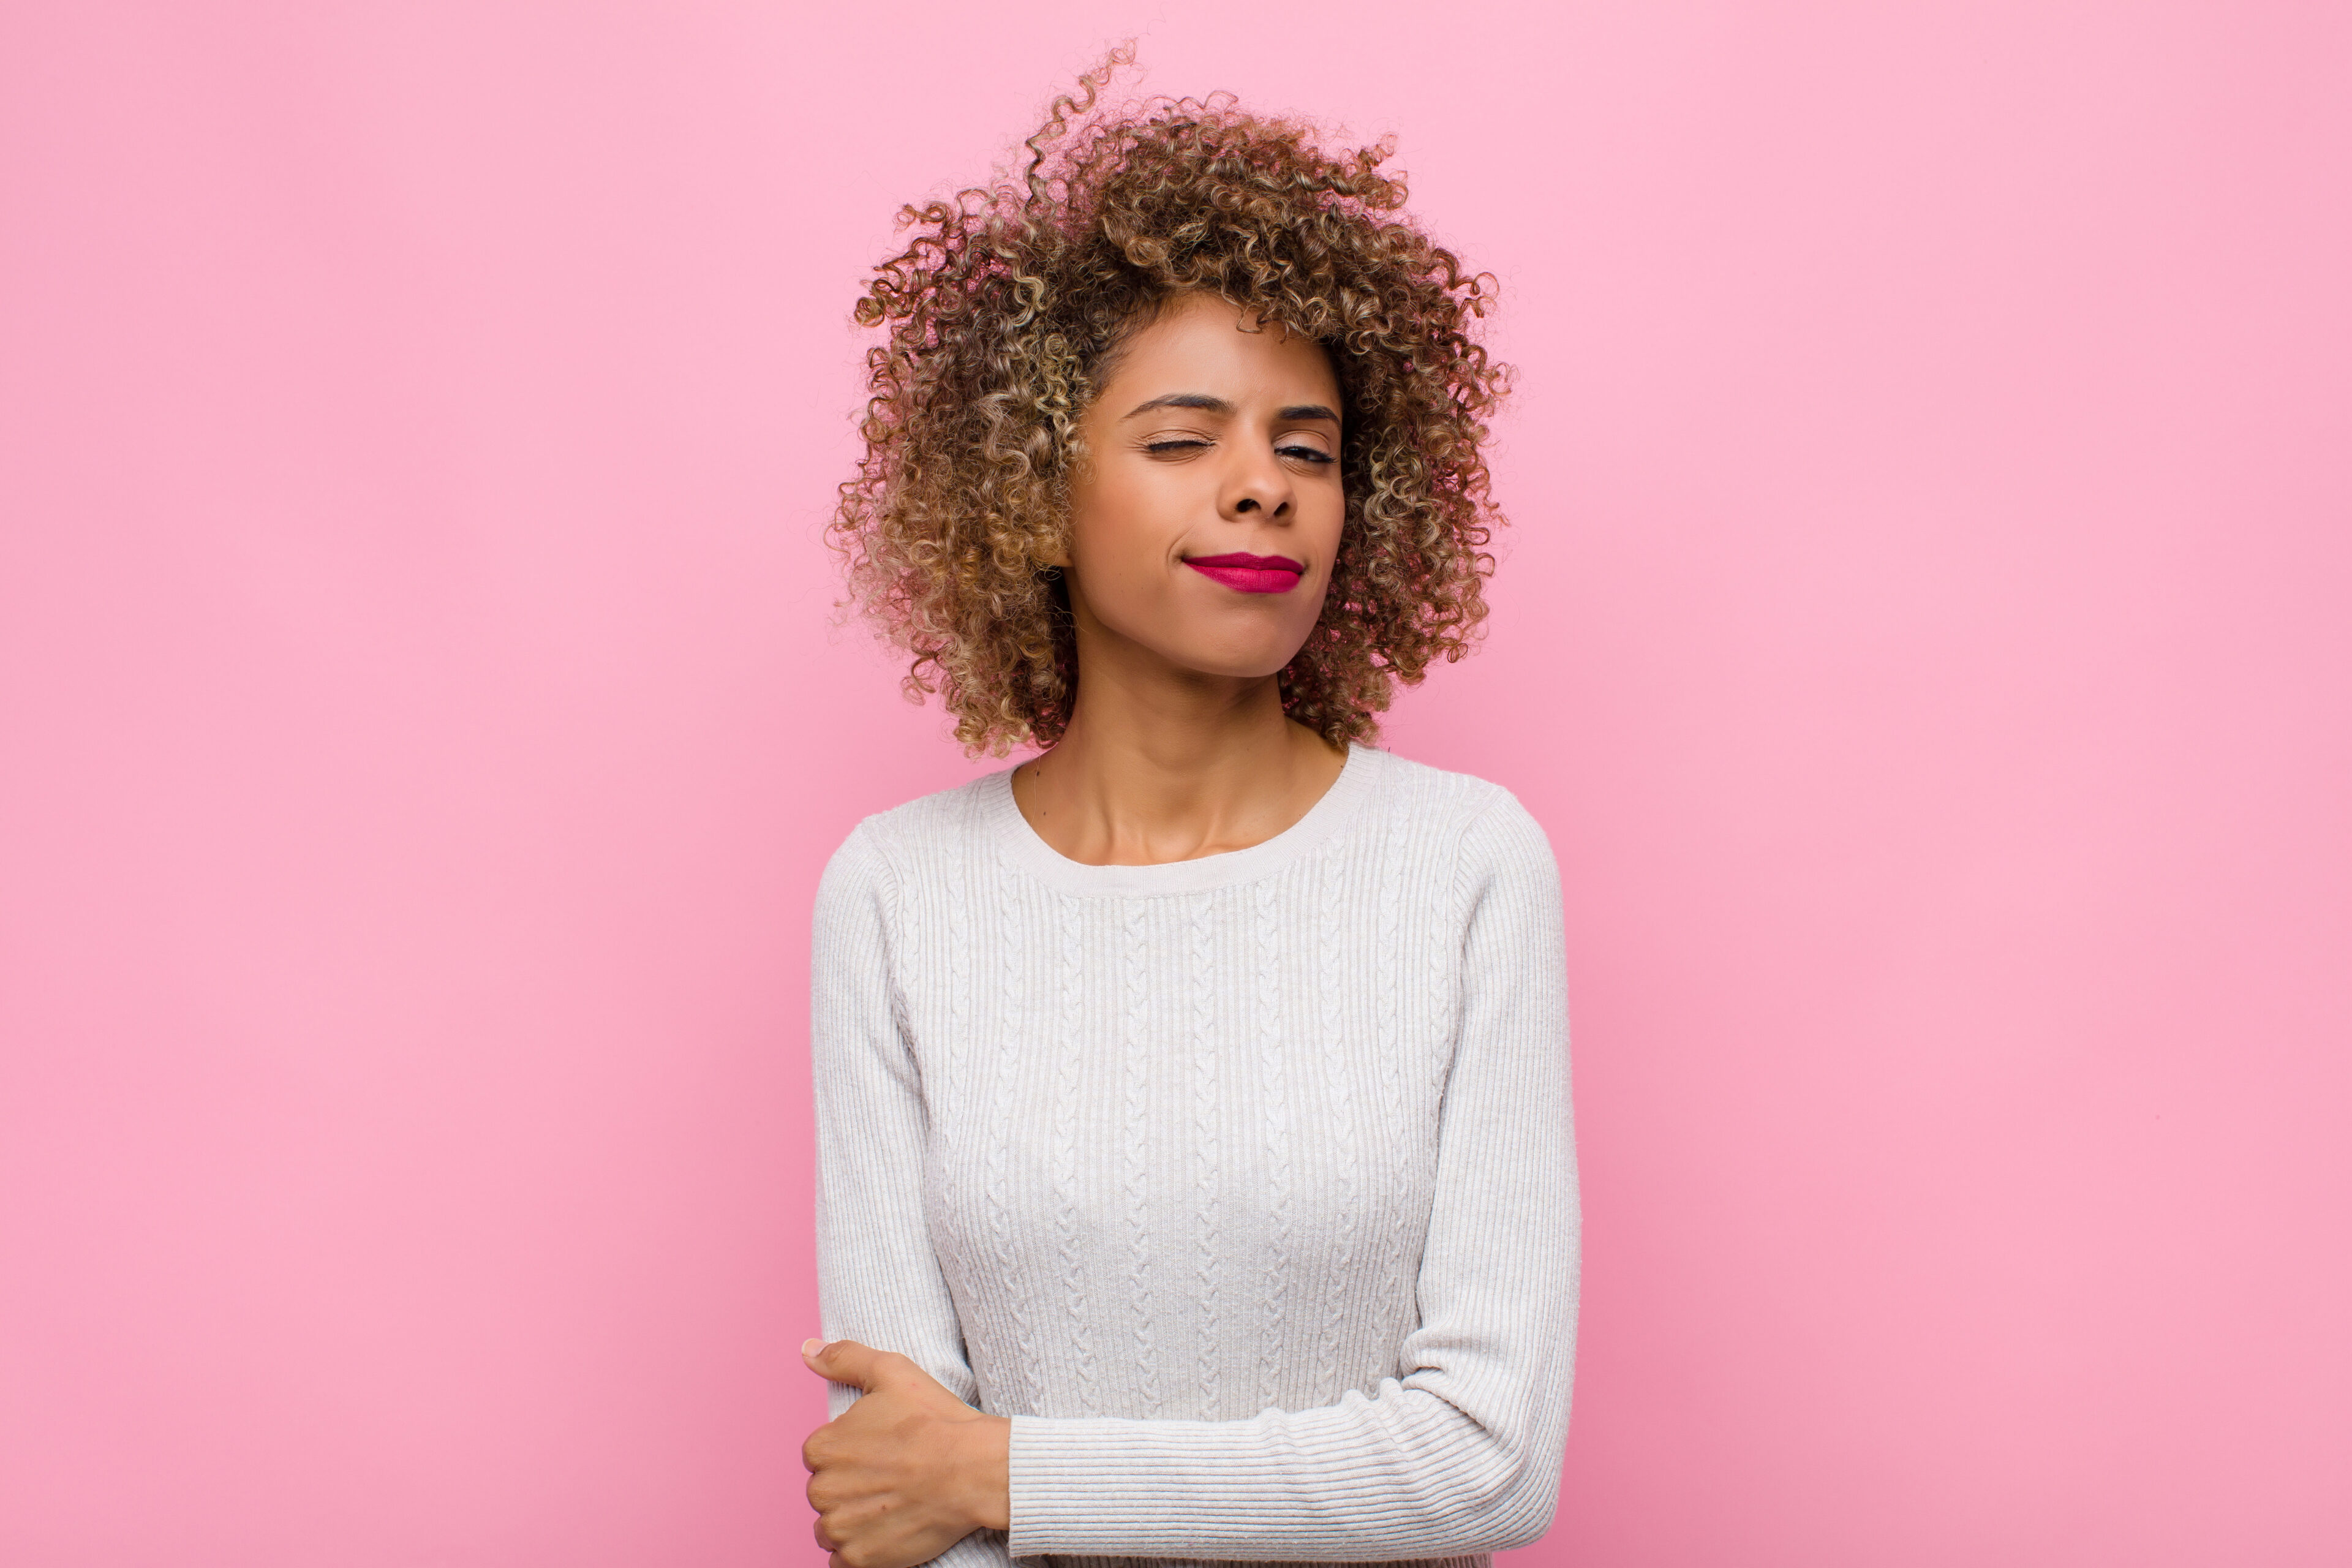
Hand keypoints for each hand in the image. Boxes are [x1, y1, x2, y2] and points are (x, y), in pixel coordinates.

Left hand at [800, 1337, 1010, 1567]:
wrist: (974, 1470)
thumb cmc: (935, 1420)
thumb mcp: (890, 1371)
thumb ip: (843, 1359)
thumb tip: (807, 1351)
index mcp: (823, 1447)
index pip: (821, 1454)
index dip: (852, 1451)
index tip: (881, 1450)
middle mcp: (822, 1490)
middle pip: (825, 1491)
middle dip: (851, 1485)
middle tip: (892, 1475)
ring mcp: (840, 1528)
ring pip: (831, 1526)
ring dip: (853, 1519)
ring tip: (891, 1503)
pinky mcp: (859, 1559)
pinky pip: (843, 1560)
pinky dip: (861, 1549)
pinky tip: (888, 1529)